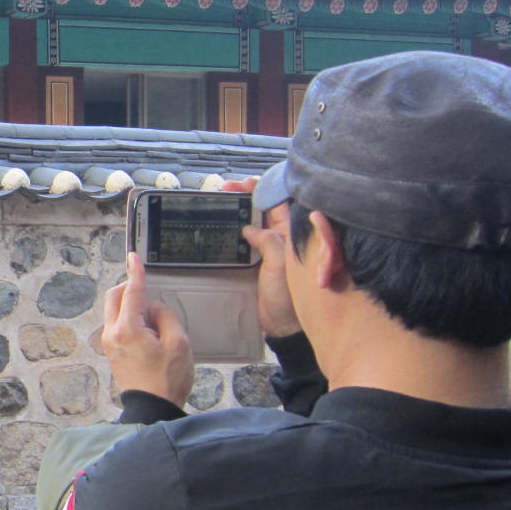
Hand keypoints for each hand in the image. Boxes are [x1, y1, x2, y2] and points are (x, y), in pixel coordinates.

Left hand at [103, 253, 194, 407]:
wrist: (152, 408)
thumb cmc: (167, 379)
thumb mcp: (178, 343)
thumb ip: (165, 317)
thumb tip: (154, 308)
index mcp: (128, 328)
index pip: (131, 291)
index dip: (135, 272)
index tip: (133, 256)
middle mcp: (112, 333)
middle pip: (114, 297)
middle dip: (129, 287)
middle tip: (147, 288)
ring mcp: (109, 343)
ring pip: (113, 310)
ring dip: (129, 304)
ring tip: (153, 318)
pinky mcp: (111, 352)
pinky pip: (116, 325)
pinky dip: (128, 318)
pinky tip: (147, 329)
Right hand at [224, 178, 301, 339]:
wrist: (283, 326)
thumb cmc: (289, 297)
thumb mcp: (281, 264)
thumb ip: (268, 241)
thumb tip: (251, 228)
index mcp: (291, 236)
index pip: (278, 204)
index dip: (263, 190)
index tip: (246, 182)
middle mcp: (279, 241)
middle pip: (262, 211)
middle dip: (245, 197)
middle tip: (225, 189)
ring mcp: (266, 253)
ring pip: (251, 225)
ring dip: (236, 212)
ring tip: (219, 202)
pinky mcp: (254, 265)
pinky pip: (243, 243)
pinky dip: (231, 232)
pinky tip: (221, 226)